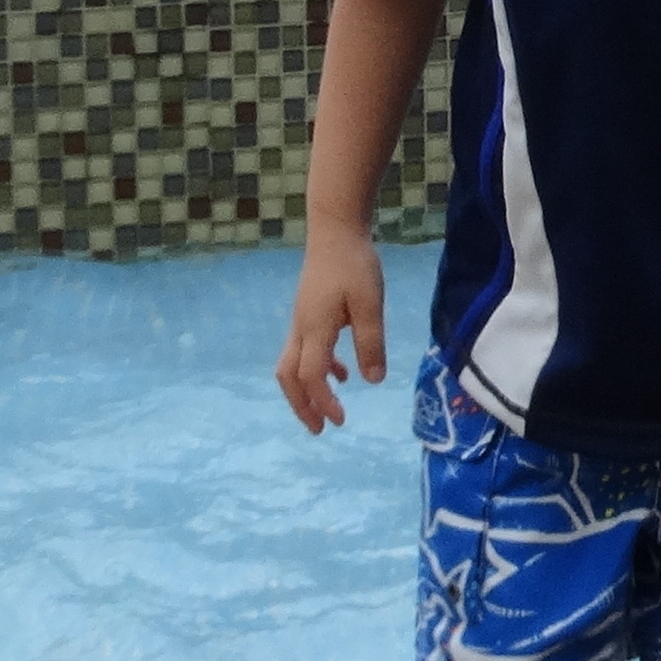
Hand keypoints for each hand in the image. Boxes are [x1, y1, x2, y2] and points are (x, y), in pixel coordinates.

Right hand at [279, 227, 395, 432]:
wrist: (335, 231)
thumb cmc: (354, 265)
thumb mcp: (369, 305)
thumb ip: (370, 342)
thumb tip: (372, 381)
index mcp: (315, 329)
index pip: (310, 376)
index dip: (322, 401)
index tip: (341, 420)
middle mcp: (301, 329)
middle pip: (288, 376)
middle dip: (302, 406)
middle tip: (320, 429)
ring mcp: (301, 321)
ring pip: (291, 365)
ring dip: (307, 391)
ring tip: (327, 411)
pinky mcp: (308, 314)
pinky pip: (304, 350)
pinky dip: (318, 369)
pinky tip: (341, 373)